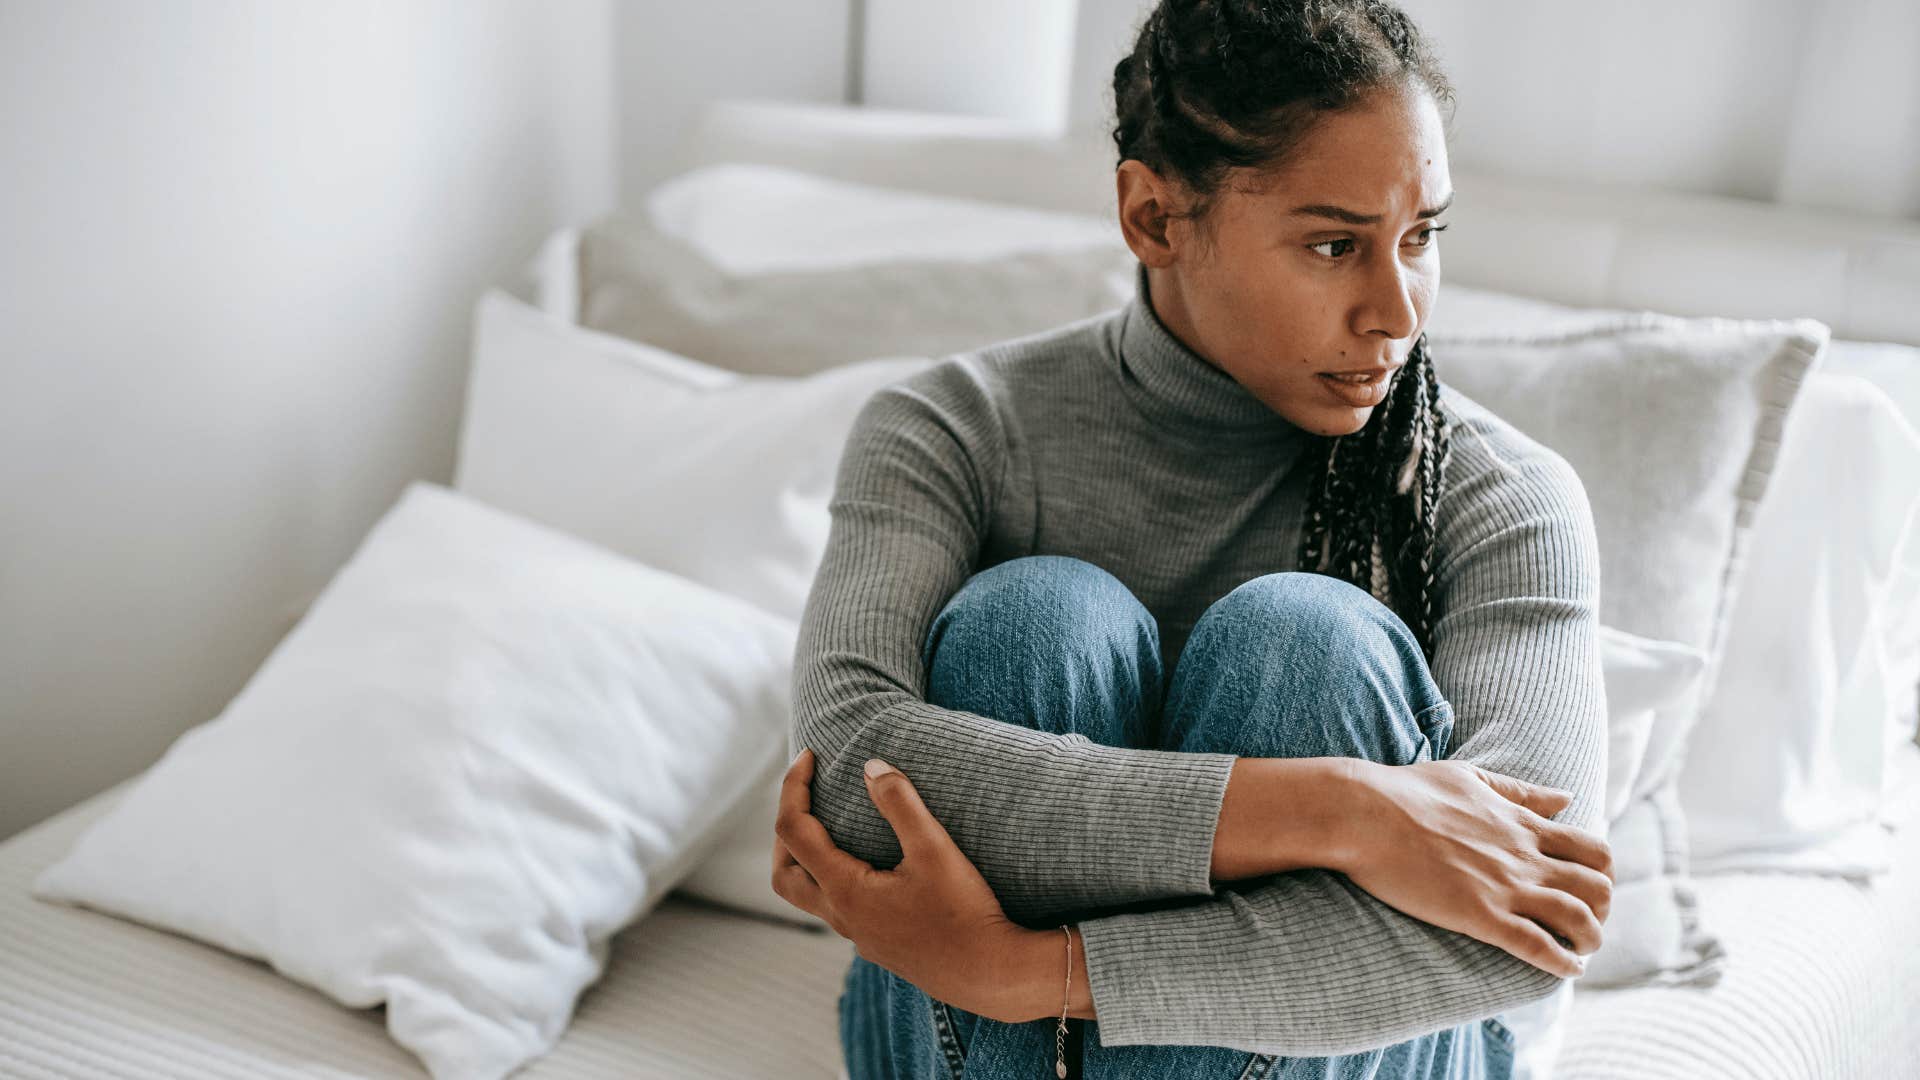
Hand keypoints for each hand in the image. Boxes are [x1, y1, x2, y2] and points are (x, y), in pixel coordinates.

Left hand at [771, 748, 1036, 1021]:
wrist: (989, 974)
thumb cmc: (963, 912)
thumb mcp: (934, 849)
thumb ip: (900, 803)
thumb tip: (871, 766)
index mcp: (845, 890)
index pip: (793, 830)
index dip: (794, 786)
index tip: (809, 755)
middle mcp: (842, 916)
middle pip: (784, 873)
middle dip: (785, 829)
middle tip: (805, 793)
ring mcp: (858, 935)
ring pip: (806, 896)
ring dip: (804, 858)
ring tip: (826, 826)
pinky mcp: (877, 944)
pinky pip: (835, 908)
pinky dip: (830, 877)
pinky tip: (864, 865)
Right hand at [1336, 759, 1612, 977]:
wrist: (1363, 812)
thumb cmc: (1406, 791)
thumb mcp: (1471, 778)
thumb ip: (1521, 790)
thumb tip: (1567, 797)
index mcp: (1522, 824)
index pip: (1593, 850)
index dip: (1602, 875)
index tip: (1589, 888)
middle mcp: (1525, 856)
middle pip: (1599, 888)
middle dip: (1603, 910)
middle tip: (1586, 922)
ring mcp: (1505, 887)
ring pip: (1579, 920)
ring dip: (1590, 940)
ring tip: (1581, 951)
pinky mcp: (1480, 915)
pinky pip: (1539, 946)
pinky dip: (1562, 963)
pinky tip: (1566, 970)